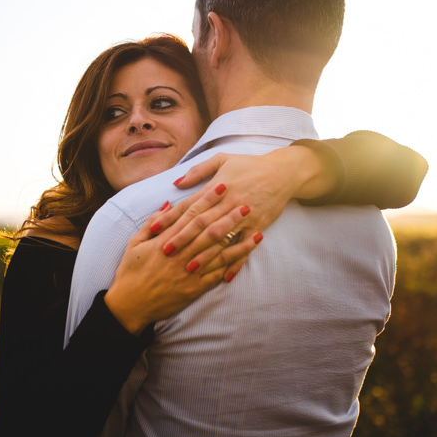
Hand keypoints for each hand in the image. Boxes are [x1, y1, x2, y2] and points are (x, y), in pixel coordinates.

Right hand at [103, 191, 261, 334]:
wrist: (130, 306)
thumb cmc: (130, 273)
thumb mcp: (134, 244)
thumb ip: (151, 223)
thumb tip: (167, 205)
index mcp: (165, 240)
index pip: (190, 214)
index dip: (207, 199)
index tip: (220, 186)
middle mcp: (180, 254)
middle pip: (209, 230)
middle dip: (228, 215)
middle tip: (245, 201)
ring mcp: (189, 272)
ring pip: (218, 251)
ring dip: (238, 237)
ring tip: (255, 225)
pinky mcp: (194, 288)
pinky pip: (218, 273)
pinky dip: (234, 262)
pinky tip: (247, 252)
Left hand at [169, 145, 336, 251]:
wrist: (282, 172)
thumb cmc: (249, 165)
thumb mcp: (223, 160)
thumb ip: (198, 171)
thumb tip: (176, 183)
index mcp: (216, 188)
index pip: (189, 205)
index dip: (170, 218)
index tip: (153, 230)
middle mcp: (227, 203)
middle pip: (201, 223)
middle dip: (182, 238)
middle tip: (165, 253)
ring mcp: (243, 216)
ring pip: (221, 237)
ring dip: (205, 253)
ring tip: (189, 267)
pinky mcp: (258, 226)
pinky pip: (244, 247)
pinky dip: (236, 262)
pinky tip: (225, 276)